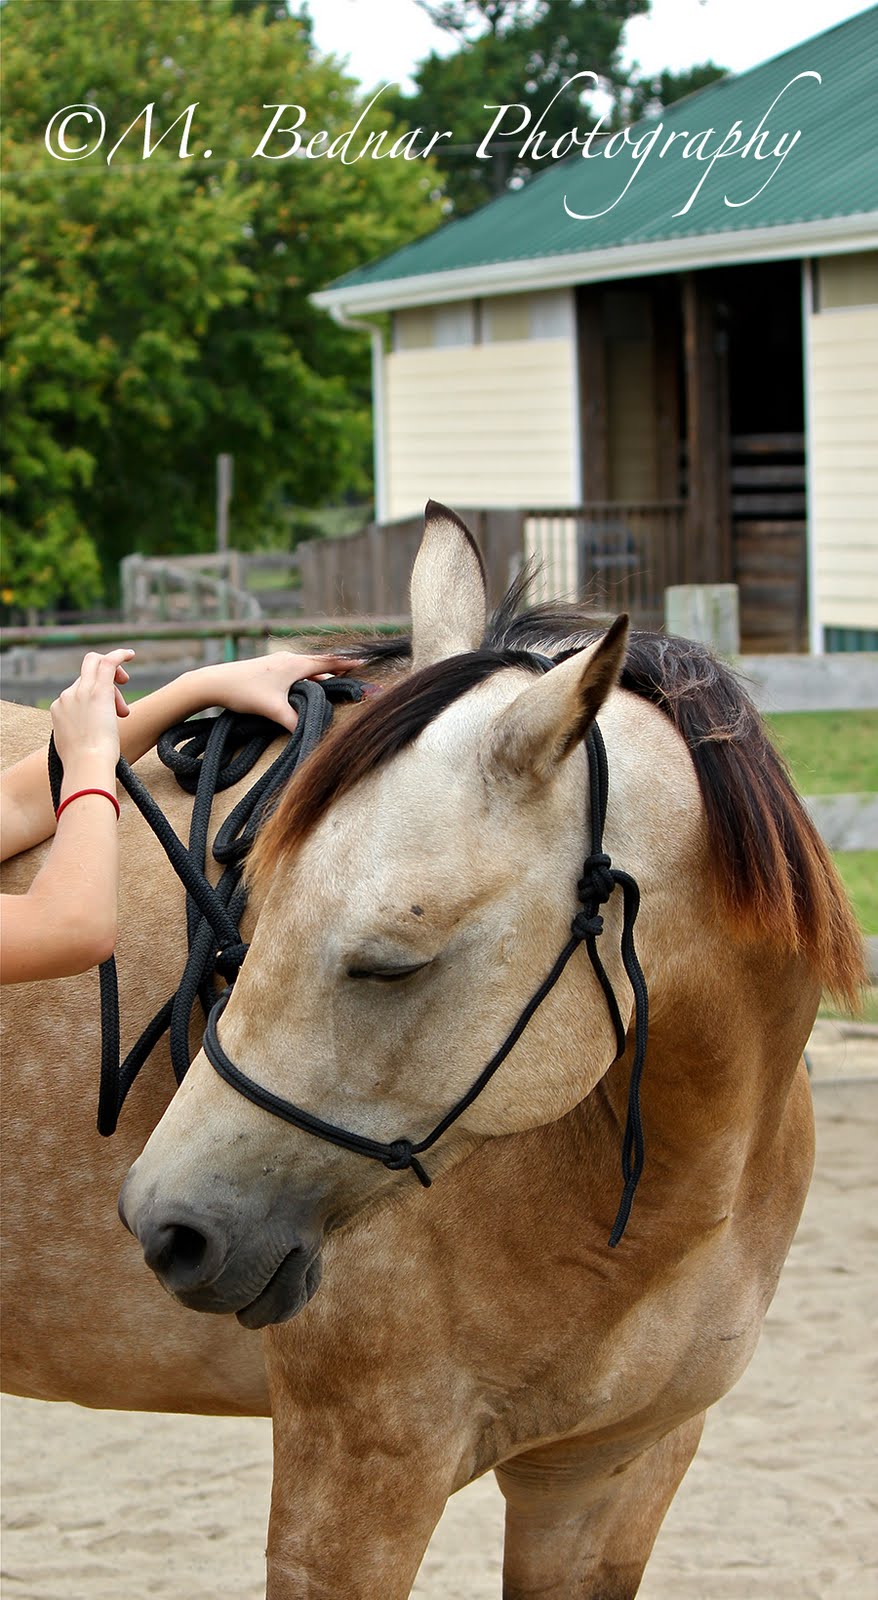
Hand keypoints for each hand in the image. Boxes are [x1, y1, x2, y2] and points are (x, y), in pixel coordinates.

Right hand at [50, 649, 134, 769]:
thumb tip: (86, 733)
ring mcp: (81, 691)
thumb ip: (77, 733)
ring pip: (99, 672)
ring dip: (115, 690)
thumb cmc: (85, 764)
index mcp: (59, 709)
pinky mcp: (99, 691)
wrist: (87, 764)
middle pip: (87, 678)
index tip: (107, 714)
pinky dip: (119, 655)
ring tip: (123, 713)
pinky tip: (131, 654)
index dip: (94, 699)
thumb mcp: (74, 746)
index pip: (78, 692)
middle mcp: (67, 696)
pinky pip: (108, 662)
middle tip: (120, 709)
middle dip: (106, 688)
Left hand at [196, 652, 362, 732]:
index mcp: (294, 664)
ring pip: (306, 667)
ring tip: (334, 683)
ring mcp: (277, 661)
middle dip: (337, 669)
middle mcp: (287, 659)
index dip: (347, 664)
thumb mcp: (272, 709)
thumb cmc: (244, 691)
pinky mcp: (268, 667)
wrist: (214, 682)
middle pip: (319, 663)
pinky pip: (295, 670)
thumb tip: (310, 735)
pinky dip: (306, 676)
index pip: (327, 662)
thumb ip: (293, 721)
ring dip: (321, 674)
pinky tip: (306, 687)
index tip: (363, 663)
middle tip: (354, 676)